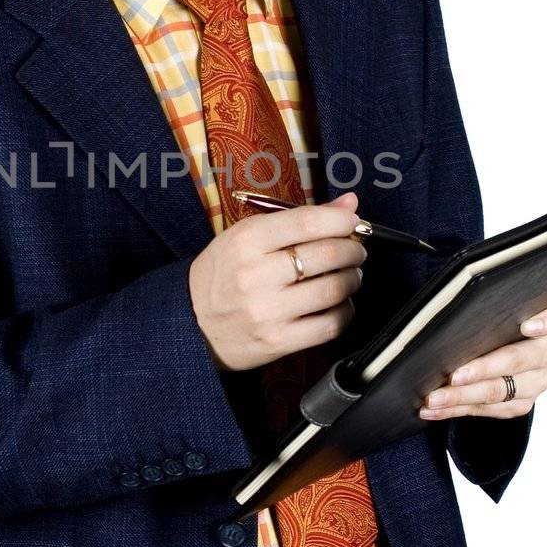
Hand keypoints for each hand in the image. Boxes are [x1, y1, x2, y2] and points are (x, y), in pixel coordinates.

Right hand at [188, 191, 367, 371]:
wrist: (191, 322)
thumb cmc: (224, 274)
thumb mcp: (247, 236)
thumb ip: (299, 219)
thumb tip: (349, 204)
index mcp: (246, 241)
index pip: (308, 221)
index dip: (342, 219)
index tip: (351, 221)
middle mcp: (256, 275)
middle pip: (328, 254)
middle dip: (353, 249)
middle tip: (355, 250)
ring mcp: (267, 311)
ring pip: (334, 289)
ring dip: (352, 279)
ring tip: (348, 275)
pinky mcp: (278, 341)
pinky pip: (330, 325)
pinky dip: (345, 311)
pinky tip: (339, 303)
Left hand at [418, 297, 546, 419]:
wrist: (487, 346)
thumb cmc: (486, 318)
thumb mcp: (490, 307)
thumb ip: (484, 307)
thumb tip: (450, 315)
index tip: (526, 326)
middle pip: (521, 359)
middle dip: (483, 368)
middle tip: (453, 375)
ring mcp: (538, 379)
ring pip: (501, 390)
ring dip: (462, 396)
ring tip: (432, 398)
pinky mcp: (521, 402)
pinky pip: (489, 409)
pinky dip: (456, 409)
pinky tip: (433, 409)